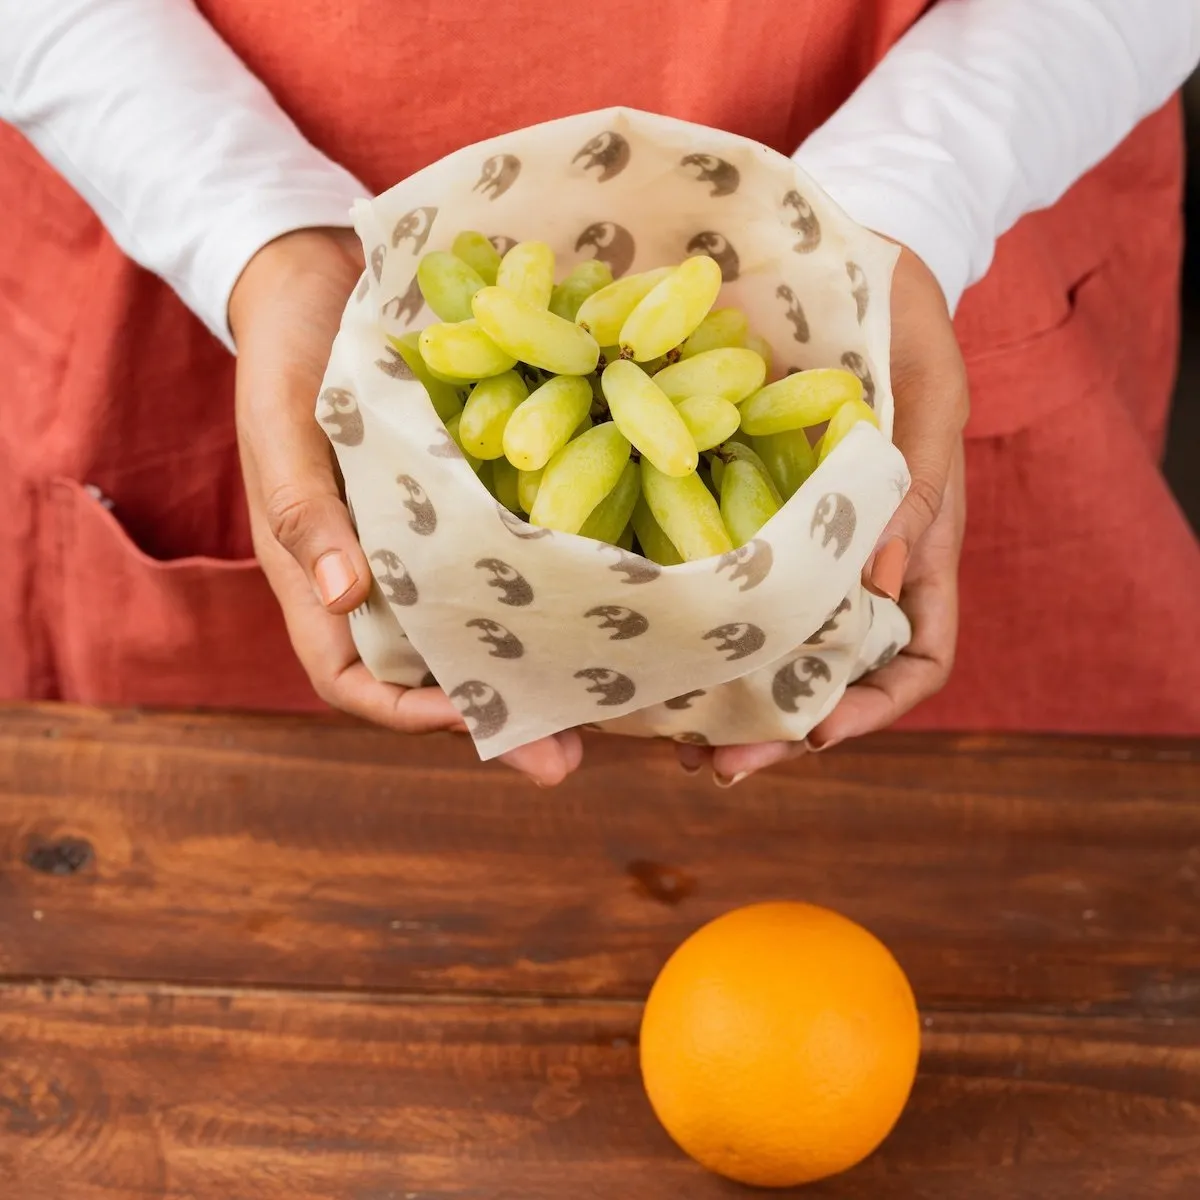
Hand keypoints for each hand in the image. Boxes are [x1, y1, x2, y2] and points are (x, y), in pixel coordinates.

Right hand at [230, 228, 581, 784]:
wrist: (327, 280)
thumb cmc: (288, 356)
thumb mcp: (282, 428)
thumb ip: (304, 511)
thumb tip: (346, 596)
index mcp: (324, 573)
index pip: (352, 677)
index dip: (406, 713)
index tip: (472, 720)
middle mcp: (385, 572)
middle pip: (438, 667)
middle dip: (499, 711)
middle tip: (570, 751)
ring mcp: (434, 539)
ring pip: (486, 621)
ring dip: (540, 656)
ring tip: (608, 688)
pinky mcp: (476, 498)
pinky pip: (515, 551)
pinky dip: (554, 576)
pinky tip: (614, 588)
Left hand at [676, 246, 968, 783]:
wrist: (846, 262)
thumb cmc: (904, 318)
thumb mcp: (928, 389)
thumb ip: (914, 482)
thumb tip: (881, 580)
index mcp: (919, 544)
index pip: (920, 656)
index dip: (875, 707)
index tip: (815, 731)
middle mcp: (857, 560)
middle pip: (832, 674)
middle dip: (782, 725)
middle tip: (718, 764)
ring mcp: (797, 540)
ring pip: (772, 643)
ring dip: (730, 694)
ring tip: (674, 738)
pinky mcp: (741, 505)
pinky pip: (723, 579)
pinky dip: (695, 620)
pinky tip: (651, 645)